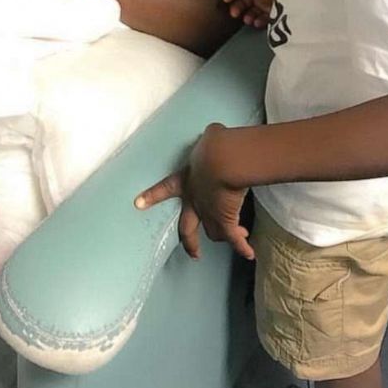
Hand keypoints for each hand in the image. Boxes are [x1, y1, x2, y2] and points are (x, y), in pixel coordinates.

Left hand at [135, 124, 253, 260]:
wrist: (221, 160)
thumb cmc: (213, 145)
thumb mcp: (209, 138)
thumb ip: (210, 139)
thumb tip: (217, 133)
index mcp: (186, 179)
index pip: (165, 188)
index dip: (152, 196)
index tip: (138, 204)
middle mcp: (195, 201)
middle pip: (187, 227)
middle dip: (190, 241)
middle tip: (193, 252)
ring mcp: (209, 213)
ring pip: (214, 232)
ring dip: (224, 234)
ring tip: (237, 236)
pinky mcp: (225, 220)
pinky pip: (234, 238)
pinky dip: (242, 247)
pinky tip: (249, 253)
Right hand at [222, 0, 282, 27]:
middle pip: (244, 1)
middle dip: (238, 7)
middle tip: (234, 13)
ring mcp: (266, 4)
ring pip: (252, 11)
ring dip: (247, 15)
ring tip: (247, 19)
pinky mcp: (274, 13)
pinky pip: (263, 18)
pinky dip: (258, 21)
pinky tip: (256, 22)